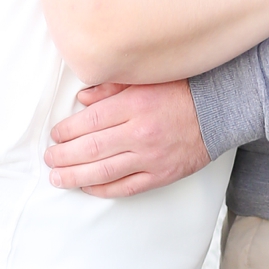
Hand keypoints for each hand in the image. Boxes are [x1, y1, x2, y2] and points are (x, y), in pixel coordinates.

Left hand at [43, 78, 208, 196]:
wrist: (218, 110)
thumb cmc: (181, 90)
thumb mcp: (145, 78)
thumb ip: (112, 87)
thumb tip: (82, 99)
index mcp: (135, 104)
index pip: (90, 122)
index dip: (67, 131)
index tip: (55, 135)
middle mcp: (140, 132)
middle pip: (91, 149)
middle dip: (64, 156)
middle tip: (49, 158)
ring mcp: (150, 157)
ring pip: (104, 172)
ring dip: (75, 176)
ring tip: (58, 177)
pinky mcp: (160, 175)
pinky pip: (126, 187)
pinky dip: (103, 189)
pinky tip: (87, 187)